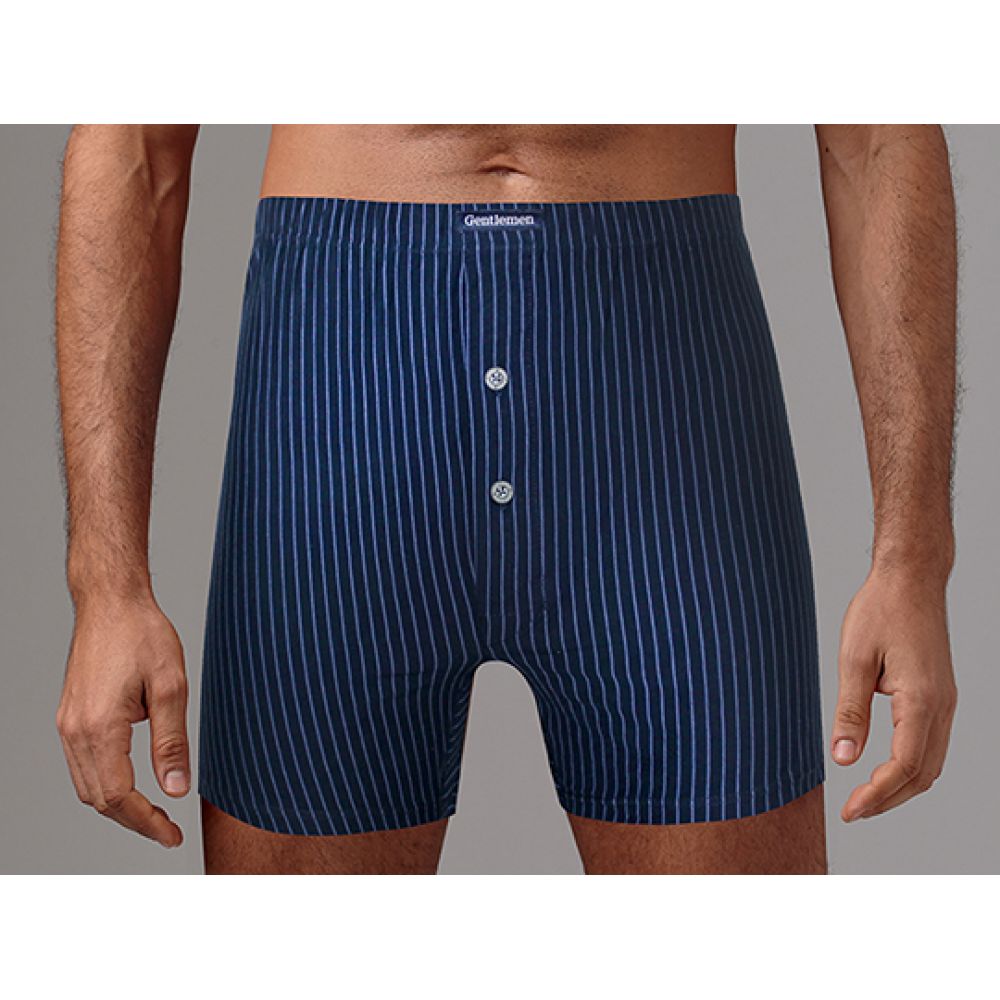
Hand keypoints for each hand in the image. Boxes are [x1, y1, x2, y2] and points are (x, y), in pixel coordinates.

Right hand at [56, 597, 188, 846]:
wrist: (111, 602)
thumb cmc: (142, 634)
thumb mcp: (171, 686)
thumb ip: (172, 742)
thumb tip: (176, 788)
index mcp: (99, 727)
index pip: (120, 797)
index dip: (147, 822)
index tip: (173, 835)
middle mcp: (74, 732)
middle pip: (99, 800)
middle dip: (134, 821)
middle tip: (168, 830)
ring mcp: (67, 725)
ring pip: (87, 786)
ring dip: (118, 806)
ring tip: (154, 814)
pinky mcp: (70, 717)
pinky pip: (82, 766)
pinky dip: (105, 784)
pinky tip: (131, 783)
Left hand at [831, 567, 956, 821]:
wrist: (912, 579)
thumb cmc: (880, 610)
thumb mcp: (854, 659)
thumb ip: (850, 711)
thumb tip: (843, 758)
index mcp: (921, 700)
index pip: (903, 767)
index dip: (877, 796)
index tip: (849, 811)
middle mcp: (942, 706)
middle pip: (922, 774)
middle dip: (889, 800)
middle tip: (853, 811)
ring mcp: (945, 701)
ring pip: (931, 763)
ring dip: (901, 787)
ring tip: (865, 798)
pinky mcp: (940, 695)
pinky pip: (932, 744)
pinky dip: (911, 766)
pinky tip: (885, 769)